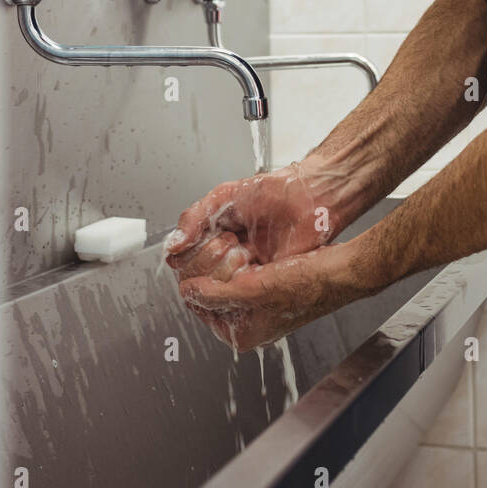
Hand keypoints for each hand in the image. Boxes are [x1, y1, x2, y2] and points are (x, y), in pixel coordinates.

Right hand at [165, 162, 336, 284]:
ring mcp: (244, 273)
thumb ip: (195, 217)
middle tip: (231, 241)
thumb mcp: (225, 196)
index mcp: (213, 236)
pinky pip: (241, 296)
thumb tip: (173, 245)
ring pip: (215, 292)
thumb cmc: (276, 191)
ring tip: (245, 251)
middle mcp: (225, 258)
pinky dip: (243, 281)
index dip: (192, 252)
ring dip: (226, 271)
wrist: (313, 196)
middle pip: (194, 279)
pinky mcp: (264, 283)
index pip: (183, 259)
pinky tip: (254, 262)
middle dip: (209, 260)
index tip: (211, 235)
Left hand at [179, 242, 350, 351]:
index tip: (198, 260)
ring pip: (225, 280)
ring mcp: (259, 306)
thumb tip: (187, 292)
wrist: (339, 271)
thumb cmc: (308, 284)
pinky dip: (241, 258)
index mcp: (243, 333)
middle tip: (223, 251)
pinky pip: (242, 272)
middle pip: (211, 294)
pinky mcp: (269, 288)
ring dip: (226, 261)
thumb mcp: (254, 289)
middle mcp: (249, 322)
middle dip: (213, 269)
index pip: (201, 308)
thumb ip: (216, 294)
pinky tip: (249, 246)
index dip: (197, 281)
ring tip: (237, 248)